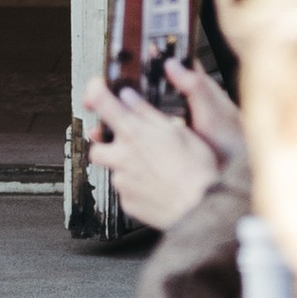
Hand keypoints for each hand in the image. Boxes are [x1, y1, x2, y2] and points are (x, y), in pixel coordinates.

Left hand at [82, 63, 244, 233]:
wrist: (201, 206)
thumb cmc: (195, 168)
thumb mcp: (177, 129)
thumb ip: (147, 112)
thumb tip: (129, 97)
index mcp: (134, 133)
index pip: (101, 103)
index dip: (95, 92)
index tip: (96, 91)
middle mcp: (122, 157)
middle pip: (96, 147)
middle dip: (106, 146)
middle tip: (125, 145)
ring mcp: (123, 182)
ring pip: (114, 171)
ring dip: (126, 168)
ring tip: (151, 169)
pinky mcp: (128, 203)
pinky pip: (126, 193)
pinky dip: (136, 188)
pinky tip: (155, 186)